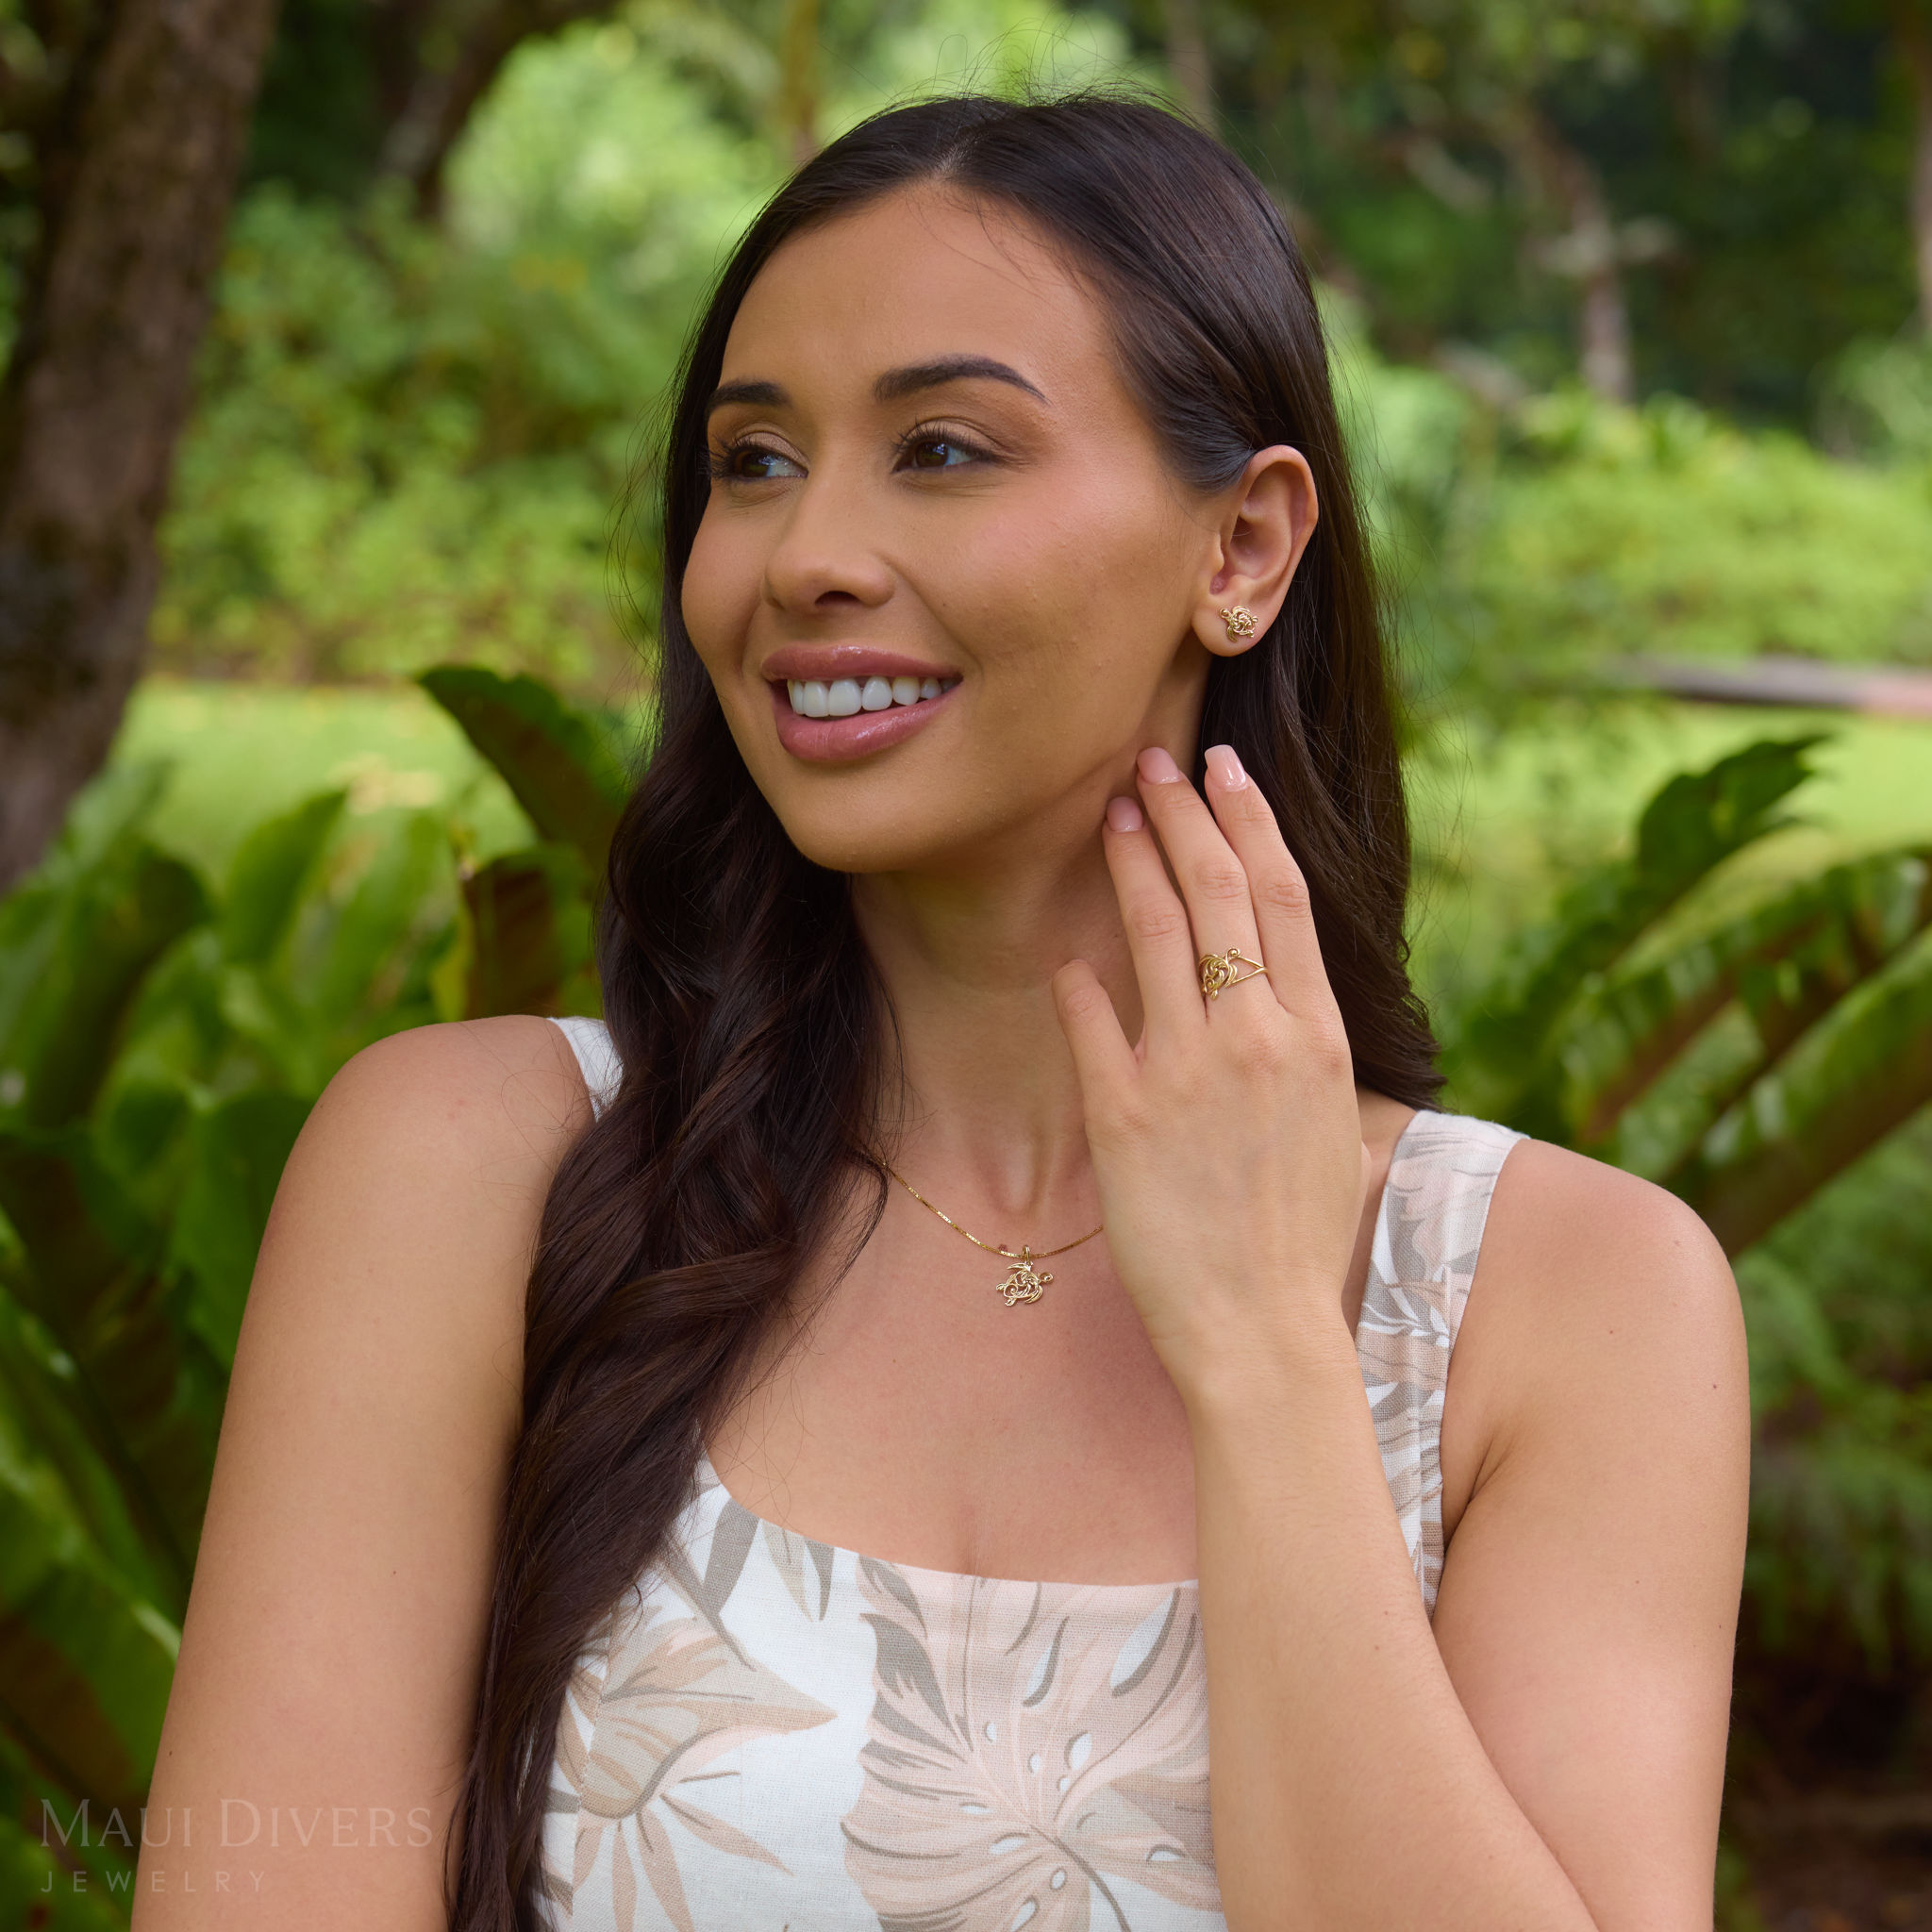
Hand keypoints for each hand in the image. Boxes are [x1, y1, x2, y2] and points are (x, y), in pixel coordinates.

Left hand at [1052, 743, 1368, 1403]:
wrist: (1263, 1333)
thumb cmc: (1302, 1240)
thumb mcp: (1337, 1131)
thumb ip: (1312, 1053)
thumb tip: (1285, 1000)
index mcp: (1319, 1036)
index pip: (1282, 897)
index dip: (1249, 820)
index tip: (1222, 767)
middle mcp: (1258, 1037)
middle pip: (1218, 889)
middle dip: (1182, 811)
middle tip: (1150, 761)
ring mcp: (1189, 1071)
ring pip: (1156, 929)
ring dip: (1130, 859)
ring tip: (1109, 812)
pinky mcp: (1124, 1114)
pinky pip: (1092, 1017)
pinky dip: (1078, 978)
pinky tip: (1066, 954)